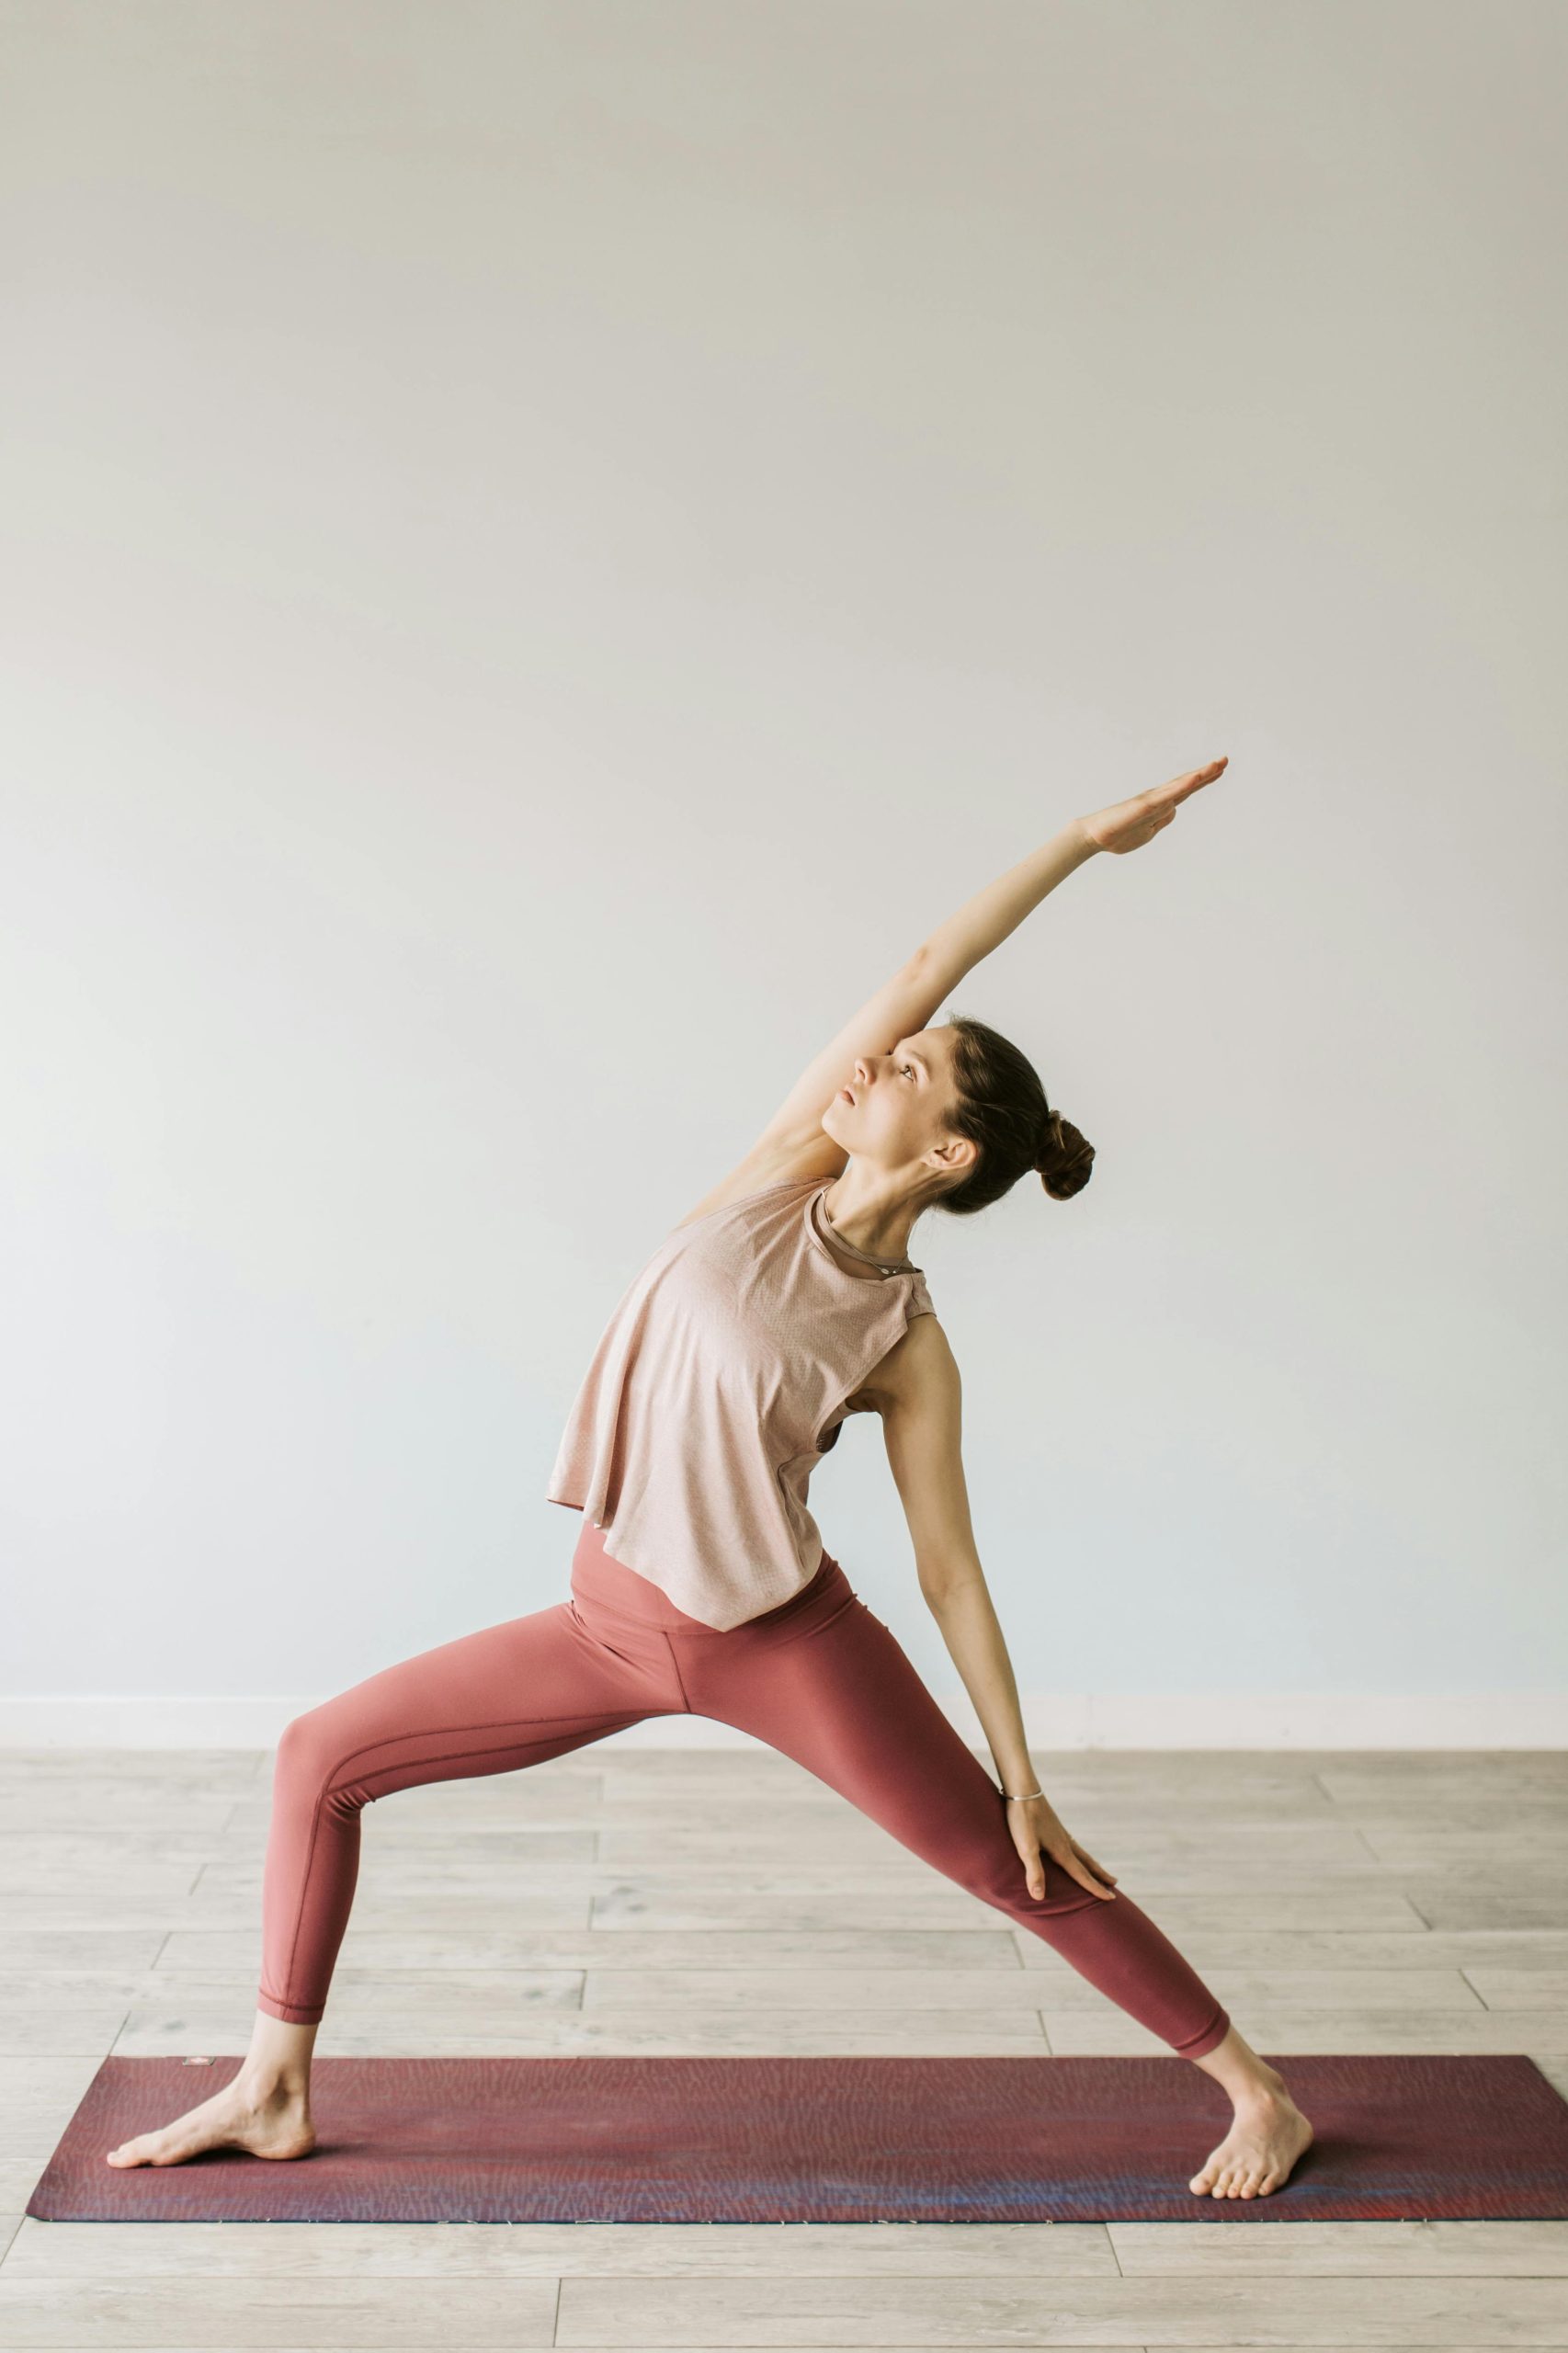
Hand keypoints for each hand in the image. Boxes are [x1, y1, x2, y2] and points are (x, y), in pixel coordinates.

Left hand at [1005, 1791, 1119, 1901]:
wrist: (1021, 1787)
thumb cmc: (1022, 1818)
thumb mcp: (1026, 1847)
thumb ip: (1034, 1871)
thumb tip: (1040, 1897)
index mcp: (1061, 1850)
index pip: (1081, 1874)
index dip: (1095, 1888)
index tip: (1110, 1898)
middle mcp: (1064, 1841)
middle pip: (1086, 1862)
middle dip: (1099, 1875)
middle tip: (1115, 1884)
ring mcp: (1059, 1832)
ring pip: (1080, 1852)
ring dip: (1090, 1863)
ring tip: (1097, 1869)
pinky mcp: (1052, 1825)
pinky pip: (1070, 1843)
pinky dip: (1077, 1852)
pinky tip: (1071, 1849)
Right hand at [1078, 757, 1227, 854]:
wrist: (1094, 836)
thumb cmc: (1117, 835)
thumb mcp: (1148, 832)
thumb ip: (1161, 821)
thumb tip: (1174, 811)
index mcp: (1159, 806)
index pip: (1186, 791)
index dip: (1203, 780)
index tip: (1218, 770)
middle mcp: (1158, 798)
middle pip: (1188, 783)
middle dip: (1208, 772)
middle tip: (1225, 760)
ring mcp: (1153, 800)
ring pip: (1182, 785)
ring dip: (1201, 774)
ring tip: (1218, 764)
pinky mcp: (1146, 805)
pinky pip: (1169, 794)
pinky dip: (1184, 785)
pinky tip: (1196, 777)